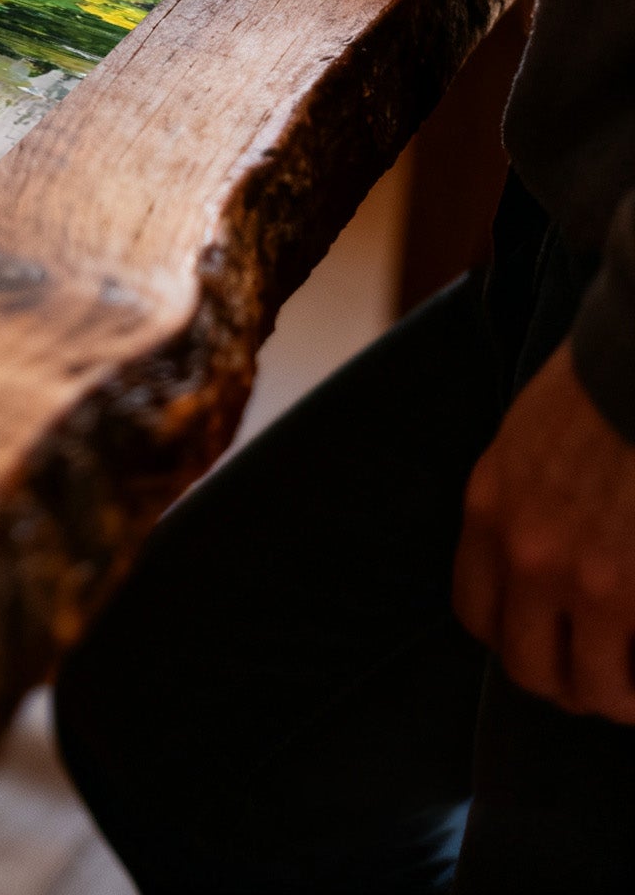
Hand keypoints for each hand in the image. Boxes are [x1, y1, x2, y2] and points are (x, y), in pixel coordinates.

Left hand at [453, 342, 634, 723]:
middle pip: (527, 666)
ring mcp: (588, 580)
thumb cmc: (597, 393)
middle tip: (600, 680)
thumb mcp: (524, 444)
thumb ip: (519, 507)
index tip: (546, 642)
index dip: (513, 639)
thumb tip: (534, 564)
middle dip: (565, 684)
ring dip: (615, 697)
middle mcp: (526, 554)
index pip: (476, 615)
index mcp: (490, 512)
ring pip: (591, 686)